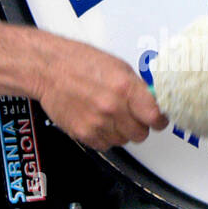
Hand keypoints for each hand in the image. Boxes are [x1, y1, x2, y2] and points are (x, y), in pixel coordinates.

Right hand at [36, 36, 168, 150]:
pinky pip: (105, 145)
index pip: (155, 117)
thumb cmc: (79, 63)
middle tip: (131, 116)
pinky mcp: (84, 133)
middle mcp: (112, 107)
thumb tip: (152, 101)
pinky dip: (104, 136)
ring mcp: (97, 123)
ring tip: (109, 115)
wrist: (49, 69)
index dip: (159, 120)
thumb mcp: (117, 67)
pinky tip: (98, 121)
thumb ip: (136, 87)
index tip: (158, 119)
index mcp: (125, 87)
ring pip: (123, 141)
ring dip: (120, 131)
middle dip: (139, 126)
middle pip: (141, 134)